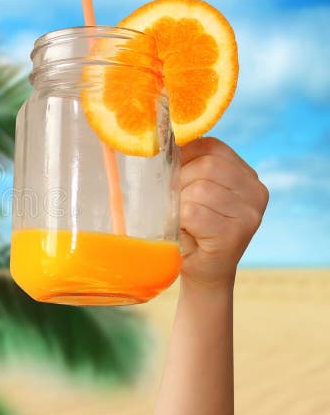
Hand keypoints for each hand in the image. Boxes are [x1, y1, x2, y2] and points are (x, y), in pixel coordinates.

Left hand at [178, 137, 268, 289]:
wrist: (203, 274)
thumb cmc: (192, 229)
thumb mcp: (194, 192)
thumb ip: (189, 168)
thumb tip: (159, 140)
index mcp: (246, 176)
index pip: (211, 147)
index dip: (183, 156)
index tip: (171, 175)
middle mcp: (256, 191)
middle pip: (206, 166)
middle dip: (179, 181)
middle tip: (173, 204)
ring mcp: (250, 213)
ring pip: (199, 189)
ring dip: (178, 204)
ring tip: (181, 220)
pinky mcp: (236, 233)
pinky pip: (194, 212)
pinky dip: (180, 221)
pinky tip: (185, 232)